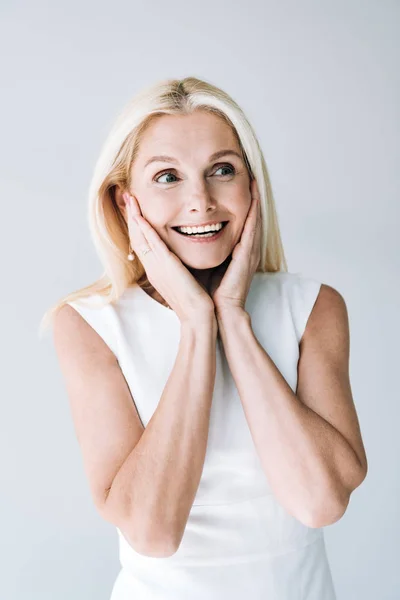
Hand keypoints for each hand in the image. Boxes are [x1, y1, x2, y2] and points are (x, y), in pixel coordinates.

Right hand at [124, 191, 215, 323]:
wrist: (198, 316)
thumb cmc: (196, 299)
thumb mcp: (185, 277)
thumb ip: (181, 265)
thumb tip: (185, 254)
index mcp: (157, 270)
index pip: (143, 243)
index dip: (138, 225)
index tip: (135, 208)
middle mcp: (153, 267)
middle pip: (136, 237)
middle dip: (131, 216)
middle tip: (127, 196)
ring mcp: (156, 267)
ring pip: (139, 238)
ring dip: (134, 217)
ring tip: (130, 198)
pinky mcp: (165, 267)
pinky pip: (151, 244)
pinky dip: (144, 229)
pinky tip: (139, 216)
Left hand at [208, 178, 261, 313]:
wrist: (216, 313)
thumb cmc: (207, 293)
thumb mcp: (202, 264)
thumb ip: (198, 250)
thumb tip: (182, 236)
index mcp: (233, 250)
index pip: (236, 221)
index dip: (236, 203)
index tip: (229, 184)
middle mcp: (244, 248)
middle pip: (247, 215)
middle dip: (248, 195)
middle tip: (247, 172)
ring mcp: (248, 251)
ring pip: (252, 217)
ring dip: (253, 197)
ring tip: (252, 177)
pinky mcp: (247, 254)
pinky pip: (253, 227)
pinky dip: (254, 210)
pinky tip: (254, 195)